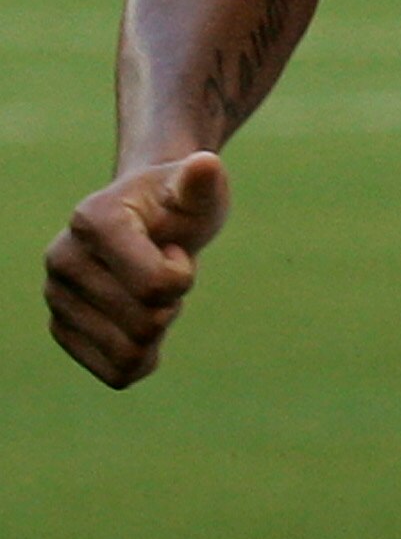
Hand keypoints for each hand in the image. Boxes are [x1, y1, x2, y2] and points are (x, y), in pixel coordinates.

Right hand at [44, 152, 230, 388]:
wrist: (153, 219)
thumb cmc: (179, 203)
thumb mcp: (200, 189)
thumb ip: (203, 181)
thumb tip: (205, 165)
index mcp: (92, 220)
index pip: (158, 286)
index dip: (182, 274)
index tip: (172, 247)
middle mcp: (62, 259)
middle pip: (145, 324)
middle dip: (171, 303)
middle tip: (161, 270)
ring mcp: (56, 298)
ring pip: (128, 355)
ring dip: (156, 330)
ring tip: (147, 292)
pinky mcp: (62, 331)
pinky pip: (116, 373)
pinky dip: (142, 357)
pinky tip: (138, 322)